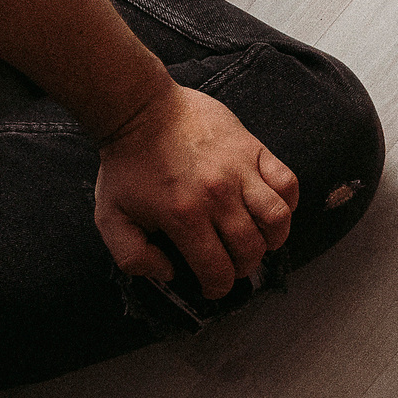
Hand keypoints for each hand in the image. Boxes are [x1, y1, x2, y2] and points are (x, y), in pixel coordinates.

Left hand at [94, 85, 298, 298]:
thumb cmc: (126, 164)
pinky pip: (287, 182)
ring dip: (273, 239)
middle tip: (232, 262)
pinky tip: (270, 207)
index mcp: (183, 217)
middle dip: (243, 267)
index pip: (218, 270)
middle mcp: (217, 197)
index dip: (217, 287)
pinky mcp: (253, 148)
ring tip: (260, 239)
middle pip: (250, 250)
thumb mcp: (110, 216)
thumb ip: (132, 256)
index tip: (213, 285)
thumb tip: (169, 272)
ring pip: (277, 219)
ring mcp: (239, 171)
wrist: (140, 109)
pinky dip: (288, 201)